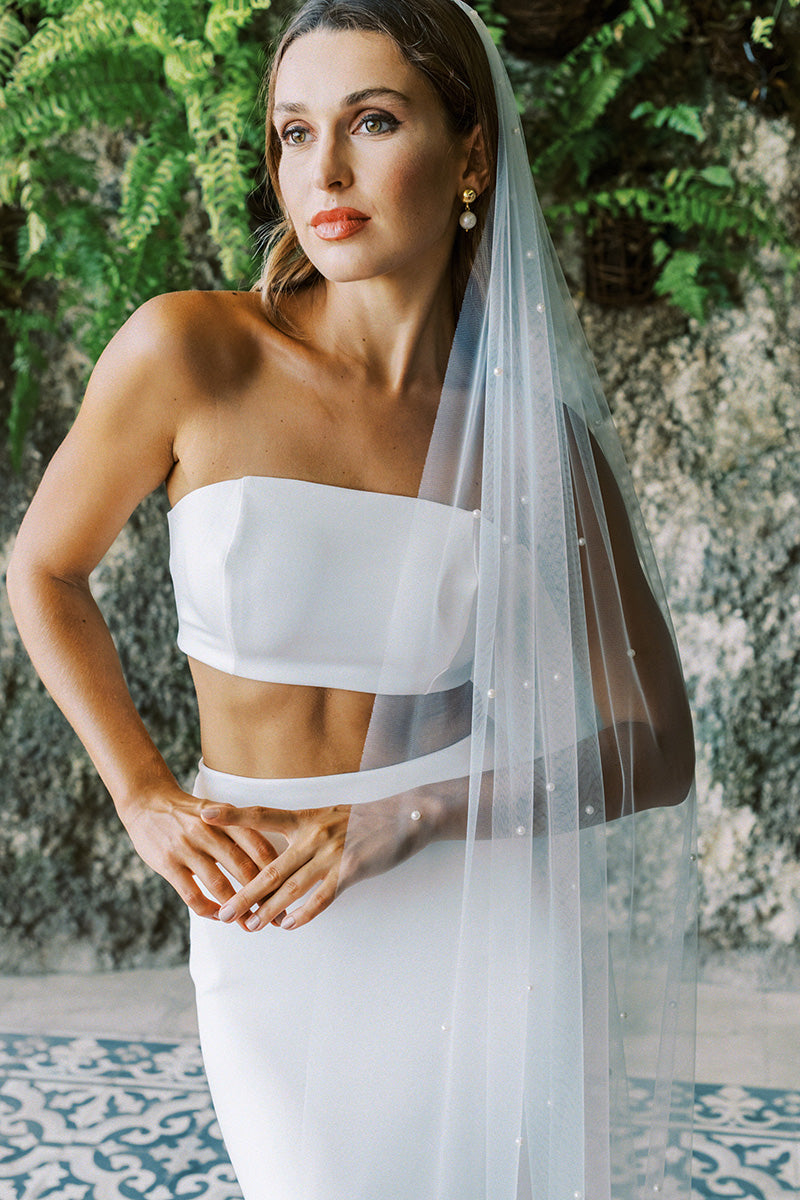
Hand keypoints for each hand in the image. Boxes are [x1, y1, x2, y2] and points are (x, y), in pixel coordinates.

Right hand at [120, 785, 278, 928]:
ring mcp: (188, 847)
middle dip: (263, 896)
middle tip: (276, 917)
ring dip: (237, 909)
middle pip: (244, 868)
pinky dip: (207, 910)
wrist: (148, 802)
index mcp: (227, 818)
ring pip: (220, 884)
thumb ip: (243, 832)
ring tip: (249, 924)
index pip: (260, 847)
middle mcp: (209, 831)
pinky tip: (217, 916)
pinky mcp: (168, 863)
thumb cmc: (191, 813)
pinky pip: (192, 894)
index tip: (290, 892)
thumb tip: (275, 860)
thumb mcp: (220, 813)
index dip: (277, 872)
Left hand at [201, 792, 435, 930]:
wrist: (407, 816)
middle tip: (223, 912)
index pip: (262, 816)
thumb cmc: (364, 819)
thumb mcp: (329, 817)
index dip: (232, 816)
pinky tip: (289, 925)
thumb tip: (276, 854)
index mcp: (305, 818)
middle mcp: (314, 833)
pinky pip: (321, 896)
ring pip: (291, 888)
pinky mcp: (351, 868)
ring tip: (249, 927)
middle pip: (270, 868)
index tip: (203, 815)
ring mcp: (332, 851)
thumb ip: (303, 832)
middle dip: (244, 893)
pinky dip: (304, 913)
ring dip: (268, 910)